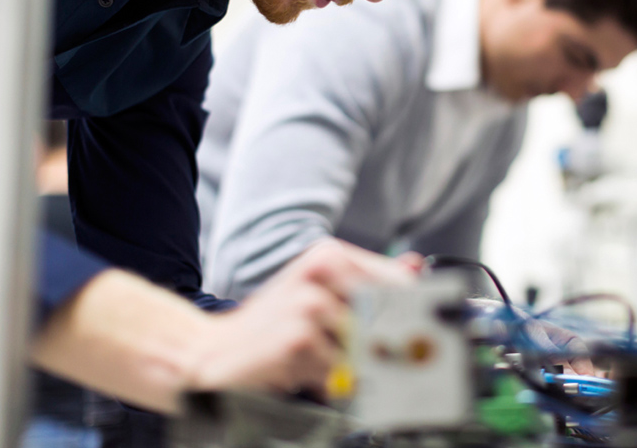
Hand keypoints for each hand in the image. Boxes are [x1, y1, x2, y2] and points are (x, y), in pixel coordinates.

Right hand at [188, 239, 417, 397]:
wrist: (212, 352)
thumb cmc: (271, 326)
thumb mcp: (320, 294)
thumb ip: (367, 282)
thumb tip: (416, 266)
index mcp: (329, 256)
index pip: (397, 282)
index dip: (414, 311)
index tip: (423, 331)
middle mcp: (321, 272)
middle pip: (387, 317)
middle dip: (379, 345)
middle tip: (358, 356)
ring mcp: (310, 303)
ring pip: (362, 349)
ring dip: (344, 365)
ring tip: (311, 358)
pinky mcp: (300, 337)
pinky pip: (338, 371)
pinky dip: (322, 381)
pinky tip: (295, 369)